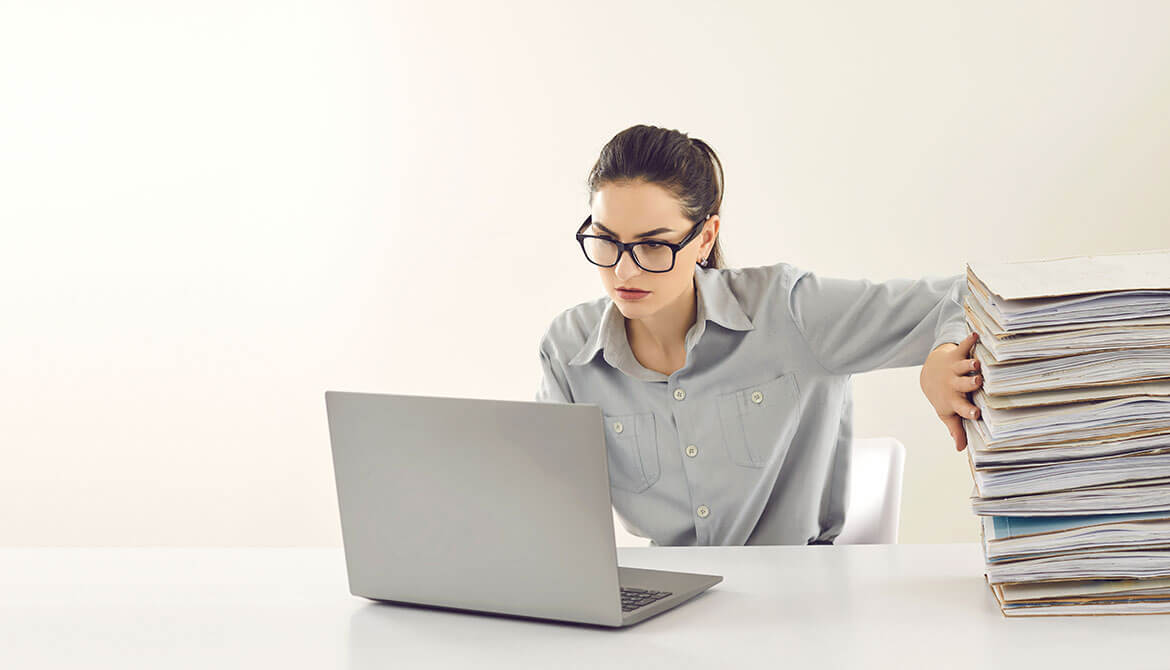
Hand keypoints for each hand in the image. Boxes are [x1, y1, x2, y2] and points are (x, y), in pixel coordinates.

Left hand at [919, 331, 982, 451]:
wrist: (928, 375)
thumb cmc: (943, 397)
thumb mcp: (947, 413)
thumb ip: (955, 429)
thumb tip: (961, 449)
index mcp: (953, 400)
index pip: (961, 407)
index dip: (967, 410)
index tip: (976, 413)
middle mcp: (953, 384)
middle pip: (962, 385)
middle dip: (969, 384)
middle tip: (977, 382)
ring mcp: (954, 369)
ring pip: (962, 367)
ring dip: (969, 365)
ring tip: (976, 363)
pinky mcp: (955, 355)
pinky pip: (962, 347)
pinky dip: (967, 341)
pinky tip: (974, 334)